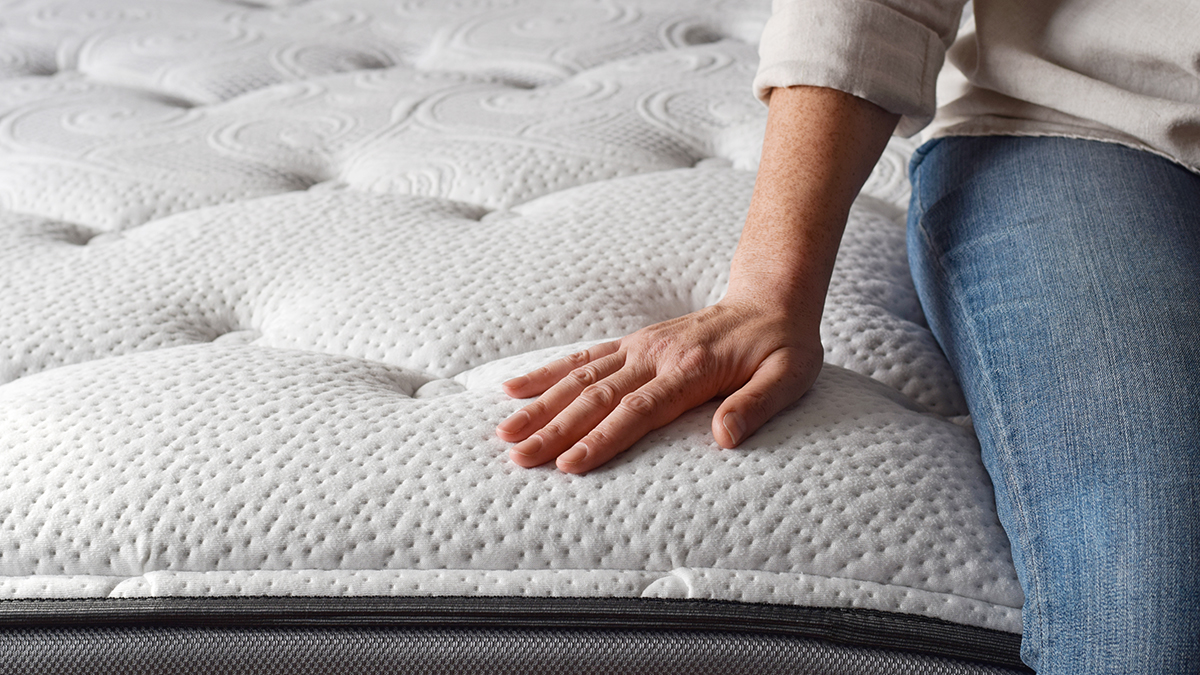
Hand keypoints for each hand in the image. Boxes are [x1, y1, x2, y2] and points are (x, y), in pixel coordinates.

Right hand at [495, 295, 823, 472]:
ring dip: (541, 405)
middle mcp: (655, 356)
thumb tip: (725, 438)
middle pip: (596, 397)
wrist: (772, 299)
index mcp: (689, 370)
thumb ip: (756, 405)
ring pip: (580, 377)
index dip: (602, 439)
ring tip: (505, 430)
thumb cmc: (782, 346)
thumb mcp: (789, 376)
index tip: (569, 464)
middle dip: (554, 429)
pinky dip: (547, 372)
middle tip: (518, 456)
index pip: (637, 411)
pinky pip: (583, 358)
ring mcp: (639, 347)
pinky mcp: (633, 343)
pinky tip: (515, 388)